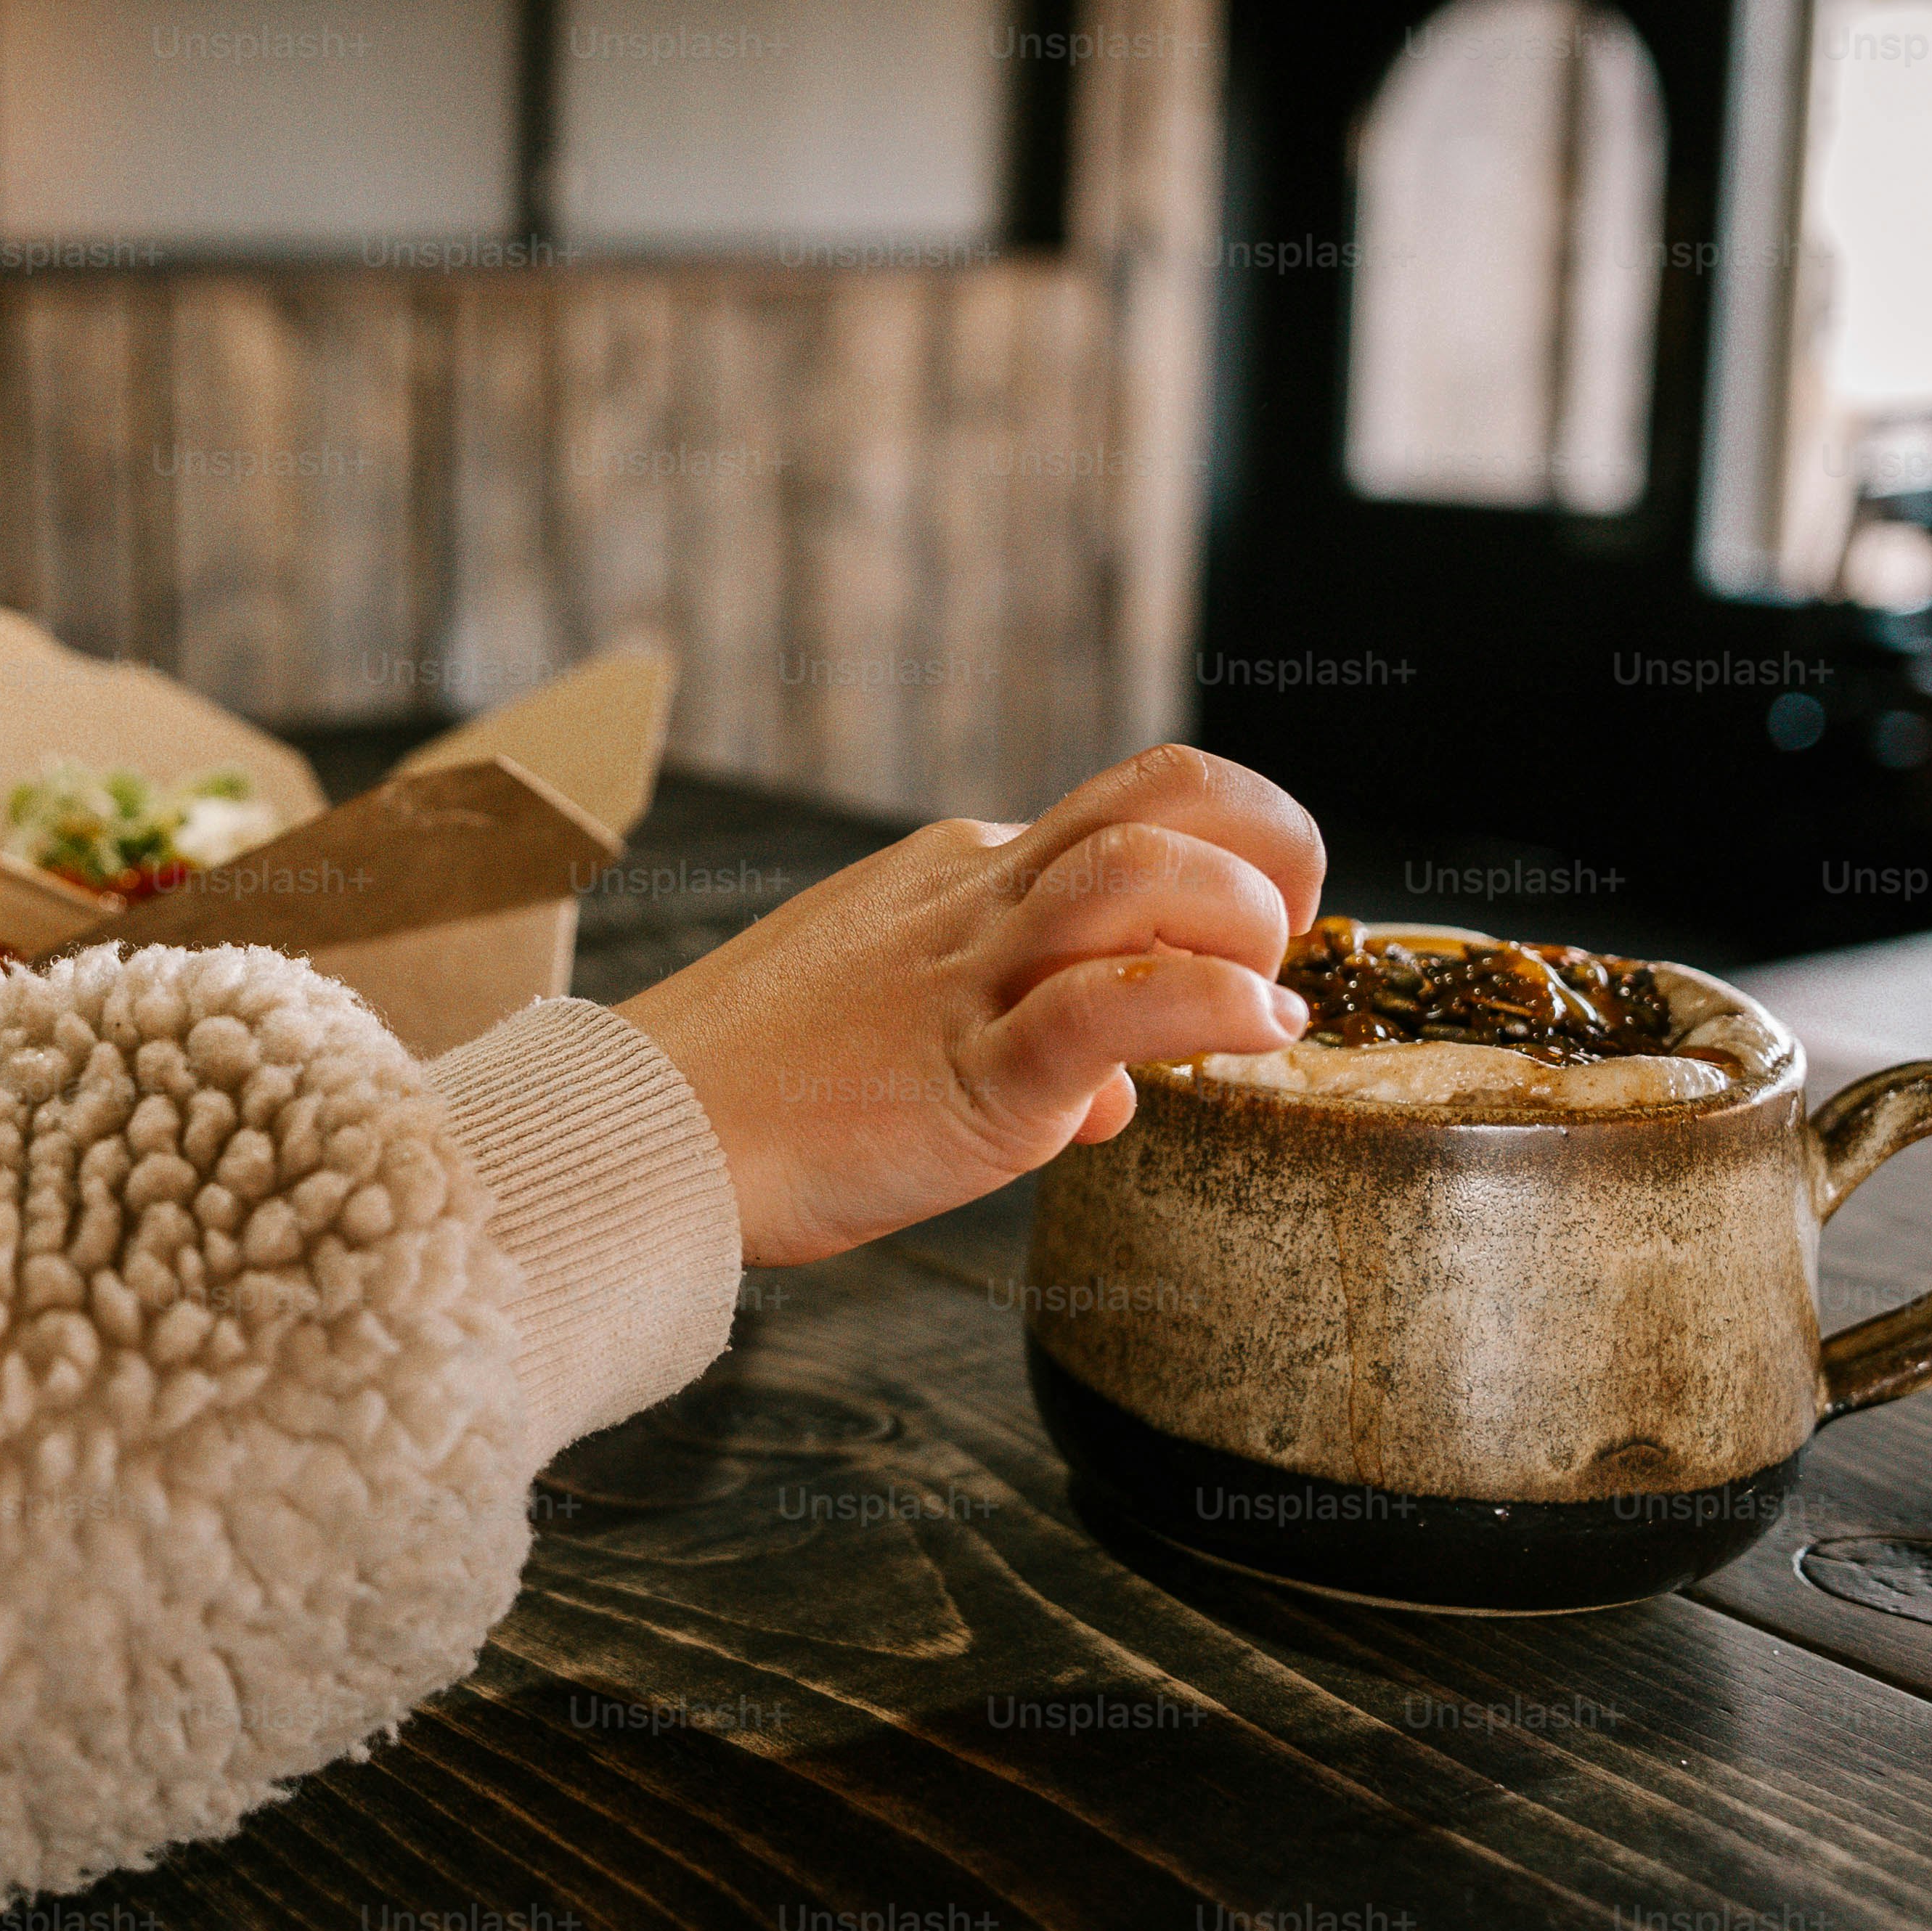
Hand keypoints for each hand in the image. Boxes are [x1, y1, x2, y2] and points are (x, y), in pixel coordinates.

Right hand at [614, 744, 1325, 1267]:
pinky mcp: (971, 1075)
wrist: (638, 1139)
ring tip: (1266, 996)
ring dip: (1242, 917)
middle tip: (1293, 934)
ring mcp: (970, 978)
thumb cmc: (760, 1096)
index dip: (1229, 855)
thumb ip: (1025, 1041)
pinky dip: (1206, 1007)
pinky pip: (1107, 1009)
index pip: (1129, 812)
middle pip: (1162, 792)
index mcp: (957, 874)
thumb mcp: (906, 1038)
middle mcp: (974, 899)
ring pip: (1142, 872)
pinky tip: (1252, 1037)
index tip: (1257, 938)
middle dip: (1269, 840)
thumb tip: (1119, 1098)